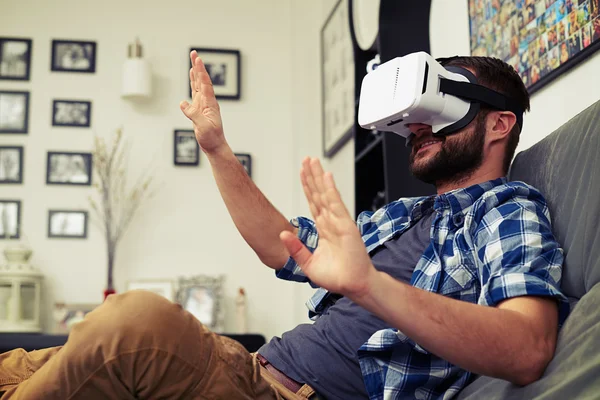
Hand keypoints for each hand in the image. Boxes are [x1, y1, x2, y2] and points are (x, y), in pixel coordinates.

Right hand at [179, 51, 226, 153]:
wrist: (214, 146)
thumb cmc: (211, 138)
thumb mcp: (203, 127)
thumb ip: (194, 114)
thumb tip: (183, 103)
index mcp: (210, 104)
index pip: (205, 84)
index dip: (201, 71)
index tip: (198, 59)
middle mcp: (208, 101)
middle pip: (202, 80)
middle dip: (198, 66)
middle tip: (194, 53)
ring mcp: (204, 105)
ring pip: (199, 85)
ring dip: (195, 73)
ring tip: (193, 62)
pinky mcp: (200, 109)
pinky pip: (195, 93)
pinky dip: (193, 84)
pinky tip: (191, 78)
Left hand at [279, 157, 376, 298]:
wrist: (352, 286)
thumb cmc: (336, 277)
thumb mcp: (308, 264)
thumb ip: (296, 248)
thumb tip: (282, 234)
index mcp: (324, 230)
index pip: (313, 203)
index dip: (308, 187)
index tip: (302, 173)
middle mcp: (331, 222)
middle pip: (318, 194)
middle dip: (312, 176)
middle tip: (307, 160)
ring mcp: (338, 222)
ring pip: (326, 194)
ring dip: (319, 177)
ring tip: (313, 161)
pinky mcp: (345, 225)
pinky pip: (336, 204)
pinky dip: (331, 189)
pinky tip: (326, 176)